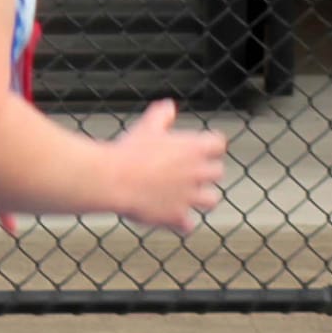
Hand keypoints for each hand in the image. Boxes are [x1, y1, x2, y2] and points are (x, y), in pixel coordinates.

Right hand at [109, 99, 229, 232]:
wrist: (113, 180)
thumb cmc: (129, 151)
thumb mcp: (147, 126)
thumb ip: (162, 115)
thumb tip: (168, 106)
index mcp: (194, 148)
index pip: (218, 143)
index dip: (208, 145)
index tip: (197, 147)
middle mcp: (198, 172)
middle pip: (218, 172)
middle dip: (205, 172)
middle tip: (189, 172)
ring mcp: (189, 196)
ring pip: (211, 200)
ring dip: (201, 198)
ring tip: (187, 197)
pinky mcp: (177, 216)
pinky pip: (188, 225)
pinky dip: (181, 223)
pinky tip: (171, 218)